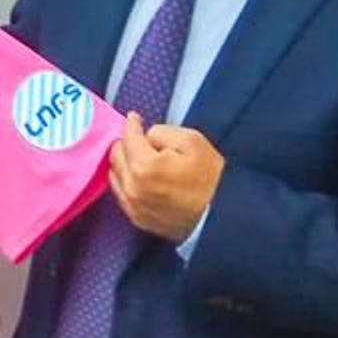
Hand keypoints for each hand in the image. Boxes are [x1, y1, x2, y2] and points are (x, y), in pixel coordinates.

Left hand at [108, 112, 223, 242]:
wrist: (222, 216)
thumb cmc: (211, 177)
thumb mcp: (192, 141)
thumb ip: (160, 132)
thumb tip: (145, 136)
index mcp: (143, 166)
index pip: (128, 137)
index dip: (132, 124)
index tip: (135, 118)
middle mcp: (131, 188)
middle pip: (116, 155)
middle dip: (127, 143)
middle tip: (140, 139)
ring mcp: (132, 206)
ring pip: (115, 175)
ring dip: (124, 163)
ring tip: (140, 158)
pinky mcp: (137, 218)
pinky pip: (121, 194)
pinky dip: (126, 181)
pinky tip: (140, 177)